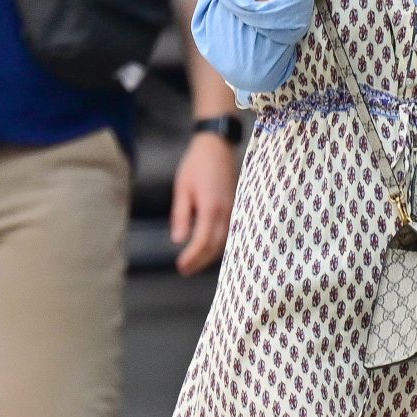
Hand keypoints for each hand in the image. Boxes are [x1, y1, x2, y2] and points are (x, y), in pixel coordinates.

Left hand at [169, 132, 237, 275]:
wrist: (218, 145)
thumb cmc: (196, 165)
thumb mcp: (182, 189)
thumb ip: (181, 215)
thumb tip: (178, 240)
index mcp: (211, 208)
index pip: (202, 242)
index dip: (192, 257)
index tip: (181, 266)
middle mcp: (226, 212)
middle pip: (216, 247)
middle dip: (201, 261)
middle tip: (185, 270)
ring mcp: (235, 210)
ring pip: (226, 241)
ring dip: (211, 254)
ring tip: (195, 262)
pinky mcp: (237, 207)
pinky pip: (231, 232)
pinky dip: (219, 243)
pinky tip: (210, 247)